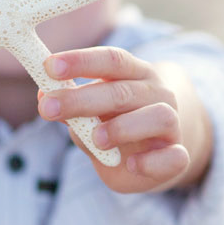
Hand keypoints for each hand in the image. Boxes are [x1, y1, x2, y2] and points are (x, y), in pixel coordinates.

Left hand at [38, 47, 191, 192]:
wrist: (157, 152)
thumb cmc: (117, 124)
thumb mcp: (92, 114)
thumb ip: (72, 109)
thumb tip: (44, 97)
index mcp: (134, 74)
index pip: (111, 59)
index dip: (81, 61)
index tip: (49, 67)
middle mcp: (156, 93)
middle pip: (123, 90)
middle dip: (81, 99)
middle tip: (48, 108)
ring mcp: (172, 124)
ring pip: (158, 116)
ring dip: (122, 127)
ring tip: (96, 139)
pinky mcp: (179, 156)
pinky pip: (174, 157)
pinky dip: (152, 161)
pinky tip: (130, 164)